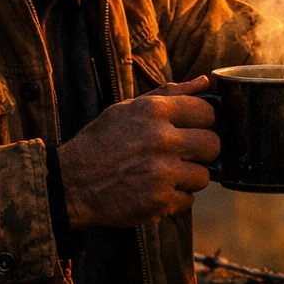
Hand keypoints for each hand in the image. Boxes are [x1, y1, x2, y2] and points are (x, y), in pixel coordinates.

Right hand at [57, 76, 219, 228]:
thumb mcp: (128, 109)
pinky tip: (154, 190)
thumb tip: (205, 82)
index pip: (207, 112)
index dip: (202, 122)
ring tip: (164, 174)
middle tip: (180, 155)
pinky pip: (188, 200)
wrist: (71, 182)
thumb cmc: (101, 142)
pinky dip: (175, 199)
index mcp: (155, 111)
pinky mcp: (159, 201)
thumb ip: (170, 94)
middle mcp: (161, 140)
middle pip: (212, 145)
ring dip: (188, 178)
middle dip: (200, 151)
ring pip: (204, 176)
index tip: (191, 129)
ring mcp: (162, 172)